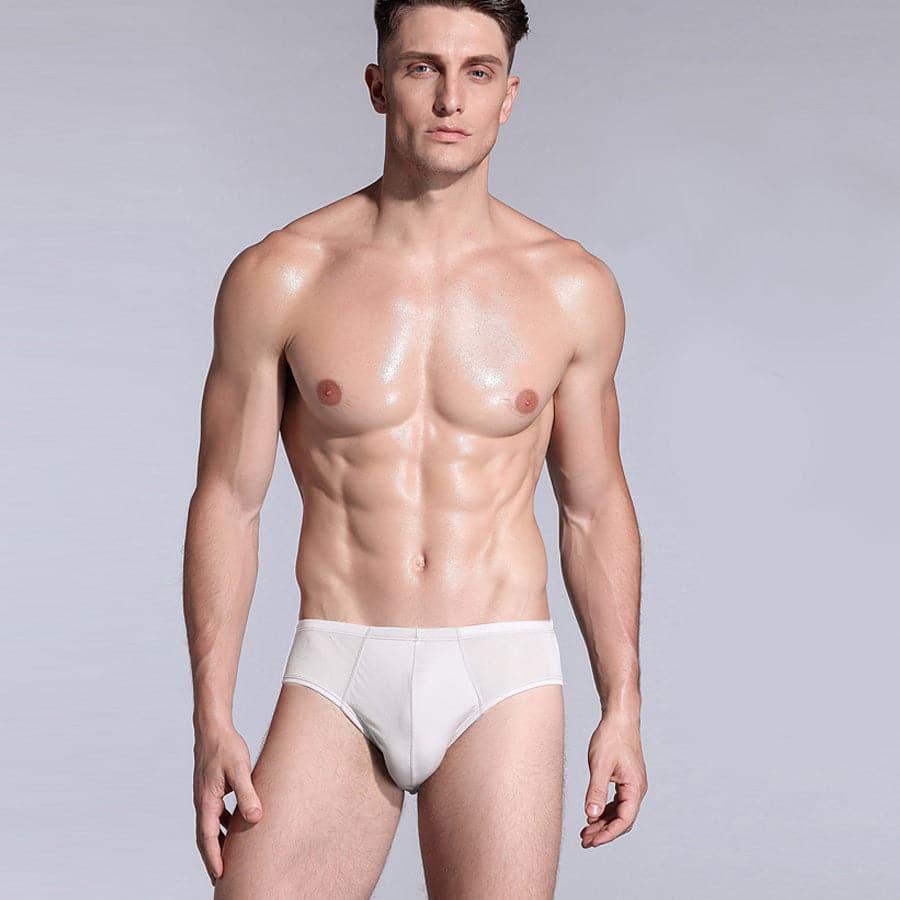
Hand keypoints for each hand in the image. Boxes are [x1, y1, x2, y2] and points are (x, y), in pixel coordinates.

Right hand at [193, 725, 262, 885]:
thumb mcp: (240, 770)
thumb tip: (255, 817)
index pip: (208, 837)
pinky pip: (215, 814)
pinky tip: (235, 826)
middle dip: (212, 857)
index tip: (219, 875)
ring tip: (227, 857)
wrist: (213, 728)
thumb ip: (247, 793)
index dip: (213, 857)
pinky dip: (222, 826)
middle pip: (205, 836)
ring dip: (217, 842)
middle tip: (220, 877)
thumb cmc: (225, 746)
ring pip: (209, 826)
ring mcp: (205, 795)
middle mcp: (202, 801)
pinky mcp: (210, 788)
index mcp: (206, 800)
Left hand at [581, 711, 647, 847]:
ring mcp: (632, 785)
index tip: (591, 842)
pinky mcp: (625, 779)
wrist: (620, 717)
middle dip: (604, 832)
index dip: (607, 834)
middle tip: (584, 841)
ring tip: (585, 832)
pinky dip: (604, 810)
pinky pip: (617, 802)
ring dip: (603, 823)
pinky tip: (591, 815)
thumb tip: (591, 815)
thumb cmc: (611, 737)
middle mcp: (637, 789)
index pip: (624, 821)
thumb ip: (596, 791)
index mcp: (635, 788)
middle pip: (622, 820)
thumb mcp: (600, 765)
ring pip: (619, 812)